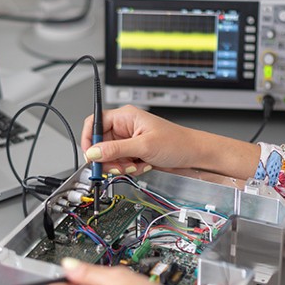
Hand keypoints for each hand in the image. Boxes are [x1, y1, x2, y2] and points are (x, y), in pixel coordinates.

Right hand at [81, 105, 260, 179]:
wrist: (194, 155)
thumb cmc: (177, 143)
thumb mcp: (143, 146)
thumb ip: (115, 150)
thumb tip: (93, 153)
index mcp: (125, 116)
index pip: (95, 123)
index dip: (90, 139)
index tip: (91, 156)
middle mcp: (125, 127)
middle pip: (101, 143)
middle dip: (108, 158)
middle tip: (117, 166)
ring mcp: (129, 140)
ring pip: (110, 156)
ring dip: (120, 165)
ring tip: (135, 164)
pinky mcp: (134, 152)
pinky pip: (121, 162)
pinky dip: (128, 168)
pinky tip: (142, 165)